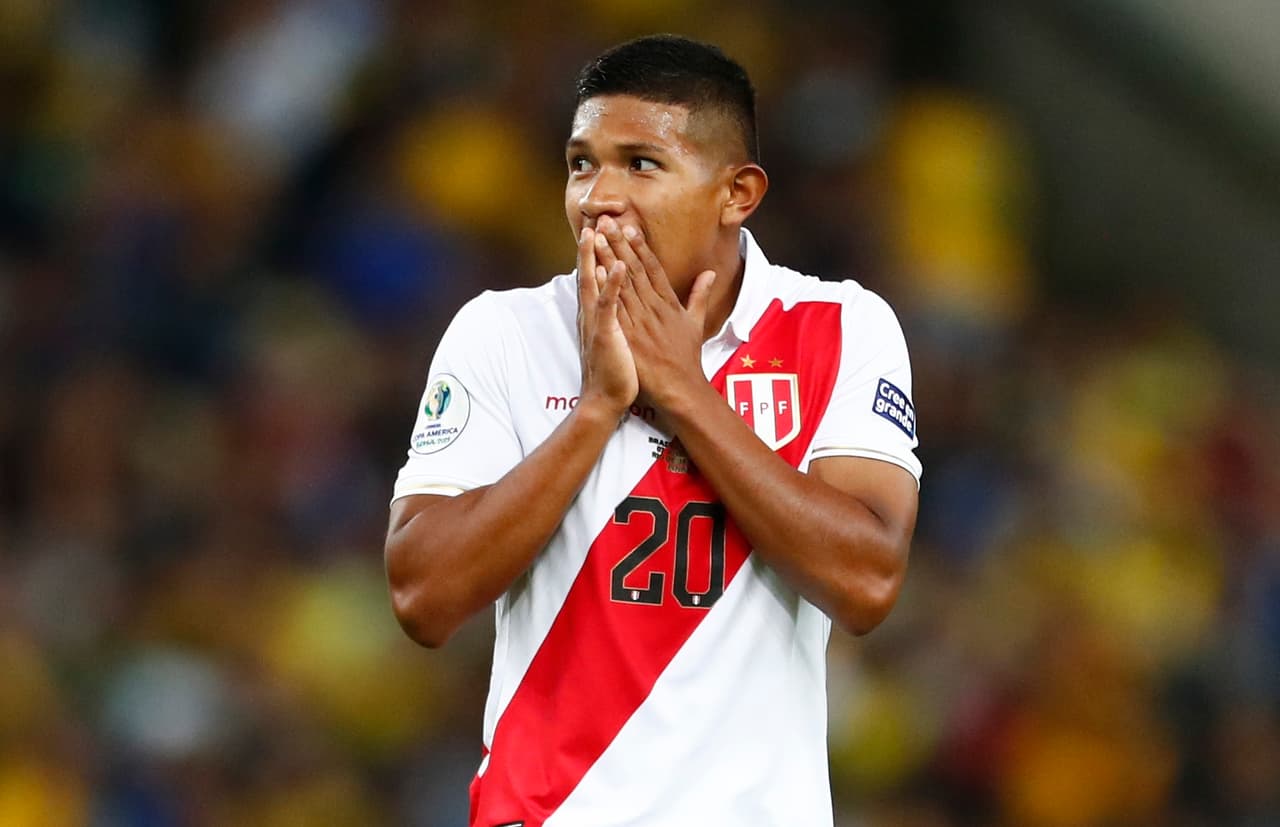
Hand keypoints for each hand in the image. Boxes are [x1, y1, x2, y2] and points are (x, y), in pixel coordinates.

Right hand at [576, 226, 637, 416]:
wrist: (607, 399)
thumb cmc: (619, 370)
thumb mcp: (622, 339)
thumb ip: (625, 319)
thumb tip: (628, 307)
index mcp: (601, 313)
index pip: (599, 276)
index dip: (601, 252)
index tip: (603, 229)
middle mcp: (594, 314)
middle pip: (593, 272)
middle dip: (594, 245)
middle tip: (596, 218)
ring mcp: (598, 323)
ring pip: (595, 283)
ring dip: (596, 256)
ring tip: (597, 231)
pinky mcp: (606, 334)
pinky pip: (609, 305)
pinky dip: (612, 284)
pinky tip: (616, 265)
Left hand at [593, 216, 715, 412]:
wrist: (680, 387)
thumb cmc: (687, 358)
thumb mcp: (696, 323)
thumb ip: (699, 295)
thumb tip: (710, 274)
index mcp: (668, 303)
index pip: (653, 268)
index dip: (640, 246)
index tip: (629, 227)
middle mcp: (654, 307)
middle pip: (634, 269)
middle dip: (619, 244)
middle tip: (606, 221)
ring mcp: (641, 321)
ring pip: (622, 284)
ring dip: (608, 259)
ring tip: (596, 237)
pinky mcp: (629, 335)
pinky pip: (615, 307)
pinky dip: (606, 289)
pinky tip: (596, 272)